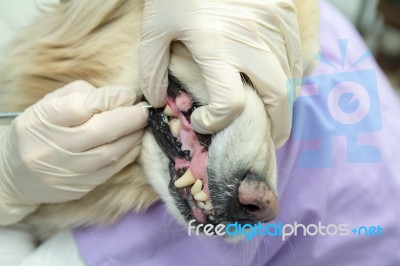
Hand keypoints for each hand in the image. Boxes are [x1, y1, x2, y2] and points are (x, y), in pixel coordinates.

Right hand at [0, 81, 147, 208]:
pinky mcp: (80, 187)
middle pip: (100, 131)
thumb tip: (121, 96)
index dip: (111, 98)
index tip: (128, 94)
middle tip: (146, 111)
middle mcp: (52, 149)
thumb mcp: (49, 104)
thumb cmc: (39, 131)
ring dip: (133, 136)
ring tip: (142, 125)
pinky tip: (134, 142)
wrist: (16, 175)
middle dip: (130, 118)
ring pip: (110, 153)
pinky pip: (111, 170)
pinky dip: (128, 153)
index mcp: (41, 121)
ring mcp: (66, 172)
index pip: (81, 106)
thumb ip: (82, 94)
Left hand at [140, 0, 302, 147]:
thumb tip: (159, 101)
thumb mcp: (154, 27)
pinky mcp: (286, 16)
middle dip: (274, 128)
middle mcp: (252, 41)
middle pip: (276, 100)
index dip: (216, 122)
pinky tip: (277, 84)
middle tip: (266, 139)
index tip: (203, 120)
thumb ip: (152, 68)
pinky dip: (291, 78)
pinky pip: (298, 57)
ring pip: (291, 81)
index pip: (229, 104)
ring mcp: (275, 28)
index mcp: (217, 46)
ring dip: (284, 105)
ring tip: (273, 117)